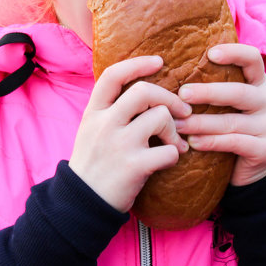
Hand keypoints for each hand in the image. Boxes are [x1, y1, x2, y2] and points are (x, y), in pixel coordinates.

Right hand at [70, 56, 192, 212]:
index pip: (114, 75)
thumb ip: (110, 111)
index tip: (159, 61)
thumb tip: (143, 90)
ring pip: (161, 118)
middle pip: (144, 92)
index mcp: (94, 113)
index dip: (138, 64)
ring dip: (174, 130)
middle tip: (183, 111)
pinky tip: (168, 161)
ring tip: (174, 143)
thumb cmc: (93, 165)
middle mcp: (105, 124)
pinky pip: (169, 151)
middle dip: (170, 98)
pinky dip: (174, 155)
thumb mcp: (90, 131)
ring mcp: (119, 144)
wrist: (82, 203)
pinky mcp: (134, 166)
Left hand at [175, 44, 265, 187]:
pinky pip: (236, 142)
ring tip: (178, 124)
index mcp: (259, 83)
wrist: (245, 169)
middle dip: (208, 92)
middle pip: (240, 92)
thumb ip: (208, 88)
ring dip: (202, 122)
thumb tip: (167, 70)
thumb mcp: (222, 105)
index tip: (210, 54)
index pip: (253, 59)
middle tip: (181, 94)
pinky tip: (193, 142)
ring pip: (233, 121)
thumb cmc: (225, 129)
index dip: (234, 53)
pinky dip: (212, 142)